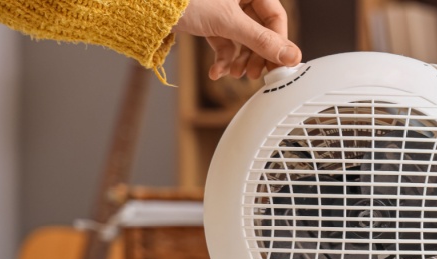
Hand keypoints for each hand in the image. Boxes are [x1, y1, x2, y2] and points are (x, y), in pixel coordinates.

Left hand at [173, 0, 302, 79]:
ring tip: (234, 74)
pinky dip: (222, 58)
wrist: (145, 3)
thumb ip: (261, 40)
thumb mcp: (228, 21)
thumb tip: (291, 56)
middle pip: (260, 30)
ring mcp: (224, 8)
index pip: (276, 17)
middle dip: (256, 55)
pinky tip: (217, 71)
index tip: (278, 64)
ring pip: (242, 39)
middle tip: (255, 73)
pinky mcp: (210, 20)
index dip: (278, 42)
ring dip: (239, 60)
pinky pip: (224, 41)